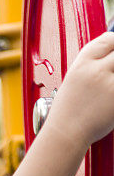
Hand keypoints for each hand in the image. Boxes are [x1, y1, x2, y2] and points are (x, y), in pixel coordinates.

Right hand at [46, 31, 113, 149]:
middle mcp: (96, 71)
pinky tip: (108, 102)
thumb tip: (110, 59)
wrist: (65, 136)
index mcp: (82, 64)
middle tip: (110, 78)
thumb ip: (92, 67)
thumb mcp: (74, 82)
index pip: (108, 39)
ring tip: (107, 91)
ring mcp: (109, 85)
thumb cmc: (67, 114)